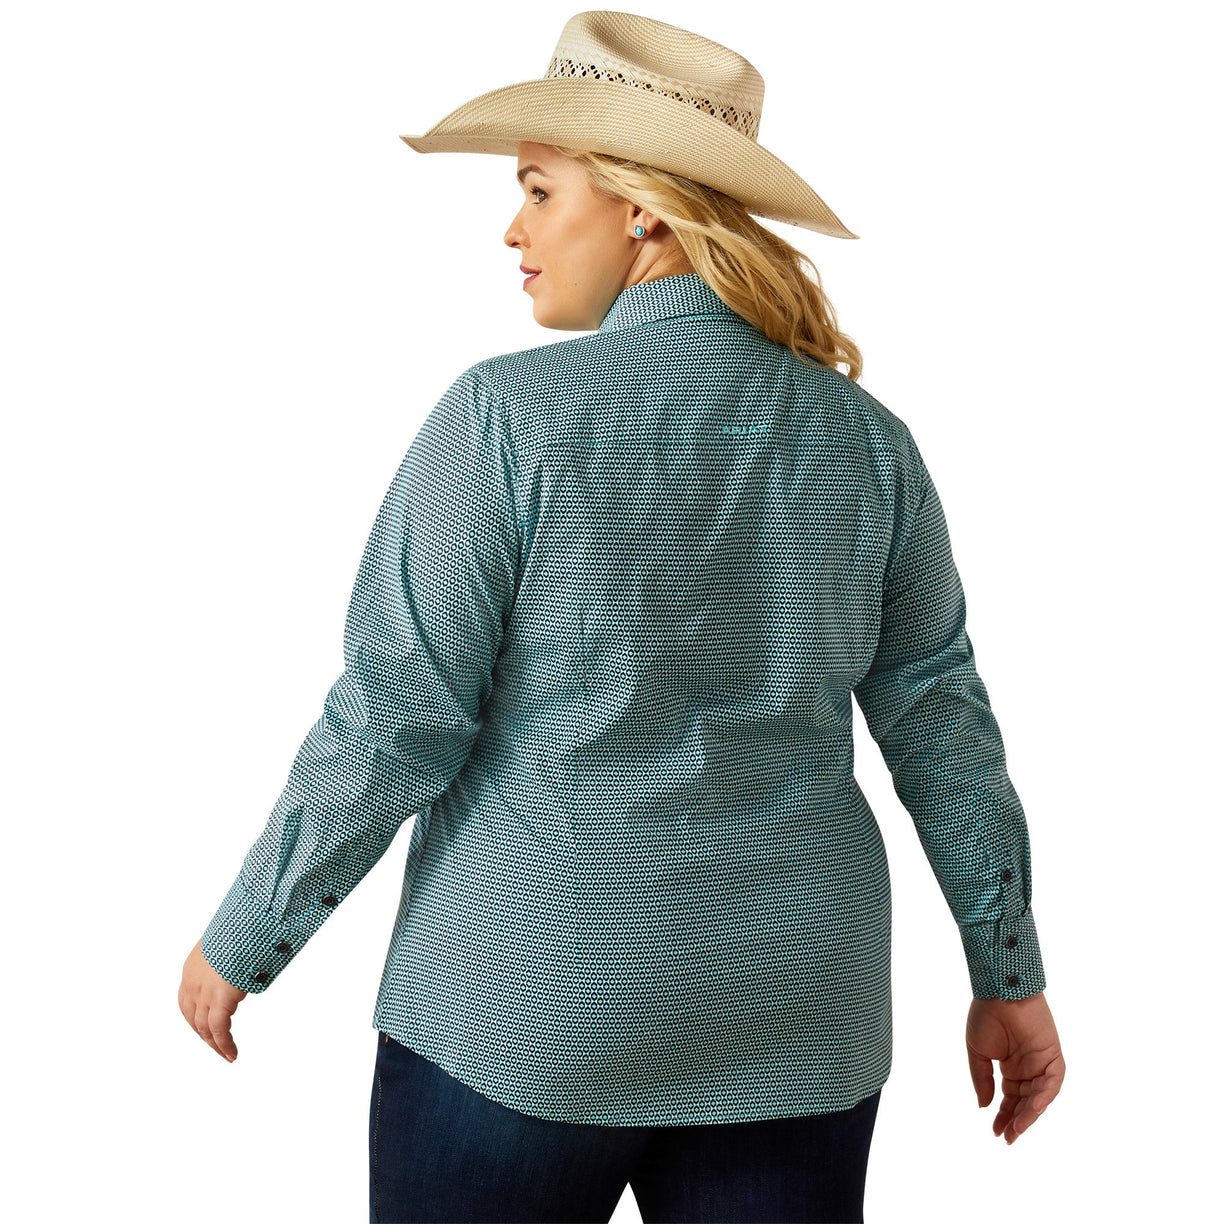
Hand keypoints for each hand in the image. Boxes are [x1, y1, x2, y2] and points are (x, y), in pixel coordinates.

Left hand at [179, 938, 246, 1062]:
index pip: (187, 1001)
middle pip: (192, 1017)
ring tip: (227, 1055)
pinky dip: (225, 1045)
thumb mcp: (230, 941)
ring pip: (204, 1028)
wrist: (242, 925)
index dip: (195, 1017)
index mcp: (192, 967)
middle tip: (215, 1045)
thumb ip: (231, 955)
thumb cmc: (242, 926)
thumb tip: (245, 956)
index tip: (204, 1027)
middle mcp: (192, 983)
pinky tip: (232, 1054)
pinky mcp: (219, 1000)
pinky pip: (219, 1030)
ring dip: (215, 1044)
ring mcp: (203, 993)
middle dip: (203, 1034)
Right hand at [966, 991, 1064, 1143]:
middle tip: (1007, 1137)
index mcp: (1010, 1066)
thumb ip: (982, 1079)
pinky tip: (1033, 1108)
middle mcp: (1028, 1067)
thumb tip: (984, 1106)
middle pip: (1026, 1101)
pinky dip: (1045, 1095)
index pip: (1010, 1098)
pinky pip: (1053, 1081)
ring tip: (1016, 1129)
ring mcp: (1042, 1062)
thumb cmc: (986, 1016)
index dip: (1004, 1115)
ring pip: (1040, 1096)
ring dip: (1030, 1113)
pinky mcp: (1053, 1055)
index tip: (995, 1131)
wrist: (998, 991)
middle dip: (1017, 1120)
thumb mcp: (978, 1052)